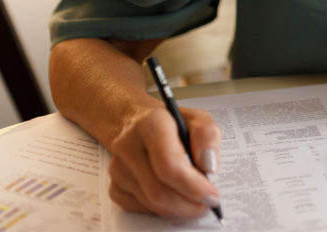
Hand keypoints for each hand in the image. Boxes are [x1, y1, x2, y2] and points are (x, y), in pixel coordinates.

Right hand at [106, 103, 220, 217]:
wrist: (136, 121)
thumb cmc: (171, 123)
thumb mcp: (197, 118)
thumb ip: (208, 136)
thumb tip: (209, 166)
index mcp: (151, 124)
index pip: (169, 165)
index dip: (193, 186)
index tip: (211, 194)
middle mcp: (128, 145)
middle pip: (158, 190)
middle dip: (188, 204)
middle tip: (207, 204)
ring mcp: (118, 167)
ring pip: (150, 202)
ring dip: (178, 208)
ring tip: (194, 198)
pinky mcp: (114, 184)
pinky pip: (140, 207)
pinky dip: (162, 208)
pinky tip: (173, 195)